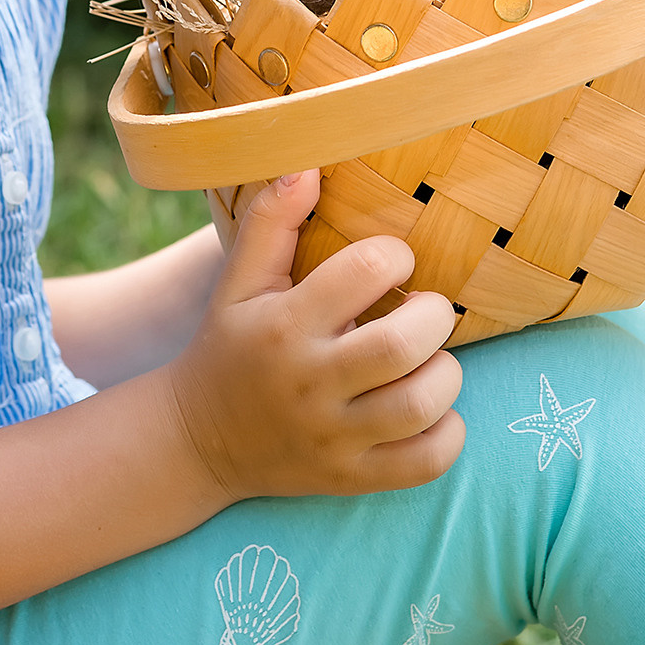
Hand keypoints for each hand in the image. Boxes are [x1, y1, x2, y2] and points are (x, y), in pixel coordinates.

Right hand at [162, 171, 464, 500]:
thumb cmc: (230, 345)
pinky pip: (424, 463)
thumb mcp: (237, 281)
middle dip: (435, 316)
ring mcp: (332, 437)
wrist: (196, 441)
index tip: (394, 265)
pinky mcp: (350, 478)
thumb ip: (270, 221)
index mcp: (285, 322)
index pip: (366, 271)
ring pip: (420, 406)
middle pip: (402, 345)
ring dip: (445, 374)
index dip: (396, 257)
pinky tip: (433, 411)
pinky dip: (447, 434)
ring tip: (431, 360)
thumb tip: (311, 166)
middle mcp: (310, 381)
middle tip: (426, 311)